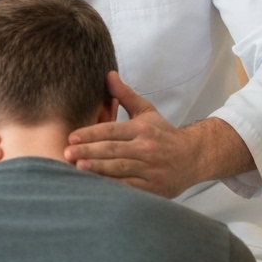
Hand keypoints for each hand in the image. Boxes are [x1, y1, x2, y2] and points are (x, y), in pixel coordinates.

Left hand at [64, 72, 199, 196]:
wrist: (194, 156)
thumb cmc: (164, 134)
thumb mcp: (146, 111)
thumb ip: (124, 95)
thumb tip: (108, 74)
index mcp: (142, 129)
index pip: (112, 130)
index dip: (91, 133)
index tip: (72, 136)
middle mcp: (146, 148)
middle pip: (113, 149)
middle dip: (88, 151)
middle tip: (67, 153)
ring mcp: (151, 169)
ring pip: (120, 168)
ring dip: (98, 169)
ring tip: (78, 168)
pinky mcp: (154, 187)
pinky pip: (130, 187)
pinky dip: (113, 187)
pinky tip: (97, 187)